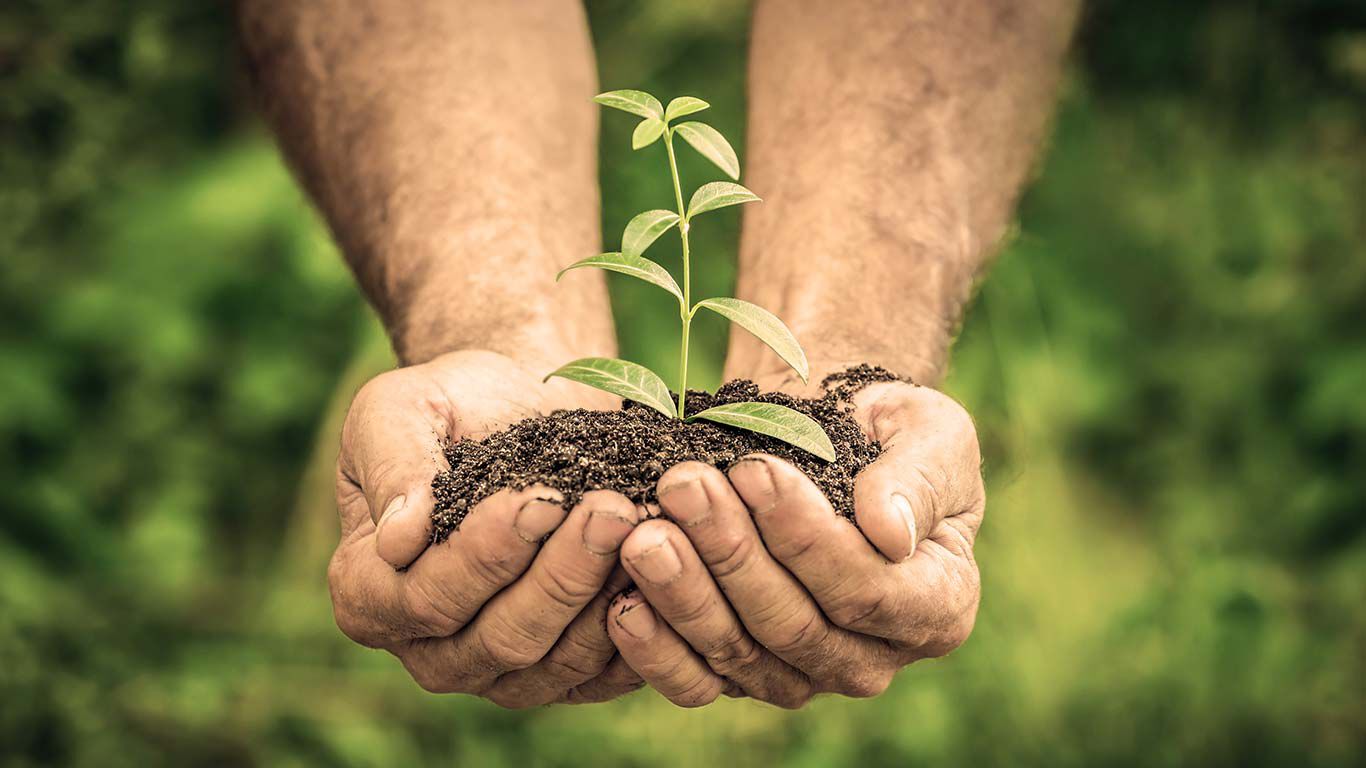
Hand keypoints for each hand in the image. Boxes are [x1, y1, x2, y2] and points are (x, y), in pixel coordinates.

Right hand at [329, 349, 646, 705]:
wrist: (523, 406)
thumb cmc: (452, 404)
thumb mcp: (398, 408)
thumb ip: (393, 465)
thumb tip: (399, 540)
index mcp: (367, 593)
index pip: (426, 598)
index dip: (486, 554)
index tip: (539, 498)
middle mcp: (429, 649)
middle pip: (501, 638)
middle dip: (562, 572)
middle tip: (613, 508)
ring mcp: (500, 672)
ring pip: (557, 660)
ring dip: (605, 593)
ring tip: (644, 525)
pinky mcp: (566, 673)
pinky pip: (605, 672)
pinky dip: (640, 622)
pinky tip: (667, 564)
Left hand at [605, 378, 984, 707]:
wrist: (829, 438)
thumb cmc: (887, 431)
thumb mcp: (930, 433)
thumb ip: (917, 480)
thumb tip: (888, 532)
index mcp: (938, 606)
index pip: (868, 591)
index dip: (806, 538)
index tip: (753, 470)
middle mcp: (872, 658)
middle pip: (794, 625)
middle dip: (732, 553)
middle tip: (681, 486)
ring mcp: (803, 674)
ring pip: (740, 652)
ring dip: (685, 592)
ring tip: (643, 531)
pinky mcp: (742, 674)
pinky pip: (696, 681)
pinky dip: (655, 649)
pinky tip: (620, 603)